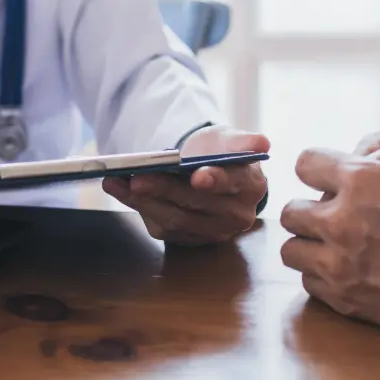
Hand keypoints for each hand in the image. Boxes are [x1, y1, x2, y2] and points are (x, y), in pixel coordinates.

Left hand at [103, 126, 269, 245]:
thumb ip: (242, 140)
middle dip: (165, 189)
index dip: (216, 179)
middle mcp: (236, 215)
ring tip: (117, 181)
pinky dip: (137, 206)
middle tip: (138, 177)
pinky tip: (119, 189)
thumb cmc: (220, 153)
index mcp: (251, 186)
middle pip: (196, 203)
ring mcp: (212, 231)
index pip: (235, 183)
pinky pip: (160, 226)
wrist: (210, 171)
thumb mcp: (230, 139)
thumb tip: (261, 142)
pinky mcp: (188, 239)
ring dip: (142, 200)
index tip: (198, 176)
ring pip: (175, 218)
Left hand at [280, 148, 379, 346]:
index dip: (320, 166)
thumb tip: (376, 165)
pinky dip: (322, 276)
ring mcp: (341, 266)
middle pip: (291, 211)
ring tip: (336, 246)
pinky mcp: (348, 302)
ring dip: (310, 244)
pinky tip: (349, 271)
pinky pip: (310, 284)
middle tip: (333, 215)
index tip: (331, 175)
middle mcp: (342, 222)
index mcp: (365, 180)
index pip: (306, 162)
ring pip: (291, 250)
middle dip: (309, 209)